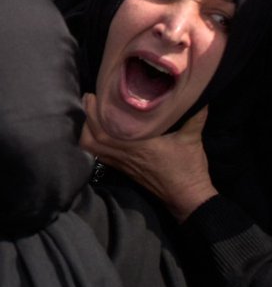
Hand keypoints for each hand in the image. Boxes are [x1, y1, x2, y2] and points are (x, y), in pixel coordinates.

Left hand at [80, 94, 217, 221]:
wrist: (186, 196)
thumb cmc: (189, 167)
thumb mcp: (192, 138)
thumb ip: (195, 113)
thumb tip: (198, 89)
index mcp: (138, 145)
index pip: (106, 129)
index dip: (96, 112)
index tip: (96, 94)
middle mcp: (125, 154)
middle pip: (93, 138)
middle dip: (88, 117)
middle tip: (91, 98)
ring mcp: (122, 163)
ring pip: (93, 148)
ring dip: (88, 130)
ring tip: (93, 112)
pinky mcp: (122, 169)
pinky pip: (100, 155)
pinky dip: (94, 142)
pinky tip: (99, 130)